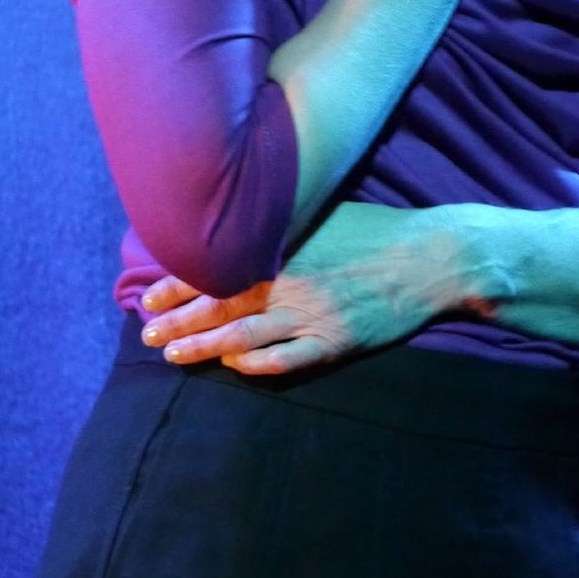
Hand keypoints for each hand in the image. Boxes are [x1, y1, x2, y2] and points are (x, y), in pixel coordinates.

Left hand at [137, 203, 489, 374]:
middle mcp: (291, 282)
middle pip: (221, 306)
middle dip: (179, 322)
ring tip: (173, 356)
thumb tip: (241, 216)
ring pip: (245, 336)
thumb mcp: (323, 210)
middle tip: (147, 335)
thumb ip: (281, 220)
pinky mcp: (337, 341)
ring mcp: (313, 315)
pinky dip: (258, 365)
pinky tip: (236, 367)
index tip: (148, 297)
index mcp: (284, 248)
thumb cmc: (376, 228)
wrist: (431, 257)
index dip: (178, 285)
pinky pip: (289, 360)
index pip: (216, 269)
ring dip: (205, 347)